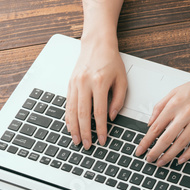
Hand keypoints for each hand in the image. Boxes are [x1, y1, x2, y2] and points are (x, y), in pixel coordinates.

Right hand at [66, 34, 126, 148]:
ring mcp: (75, 84)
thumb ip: (118, 99)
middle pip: (82, 114)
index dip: (100, 128)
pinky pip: (67, 104)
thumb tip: (111, 117)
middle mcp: (84, 83)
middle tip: (87, 145)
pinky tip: (70, 127)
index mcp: (99, 82)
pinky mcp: (69, 84)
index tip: (102, 139)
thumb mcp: (122, 79)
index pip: (99, 112)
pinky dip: (68, 118)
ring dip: (73, 128)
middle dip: (85, 132)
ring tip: (77, 140)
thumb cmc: (111, 61)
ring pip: (71, 111)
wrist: (97, 45)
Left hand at [135, 71, 189, 165]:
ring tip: (162, 162)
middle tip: (149, 159)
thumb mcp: (175, 91)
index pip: (156, 127)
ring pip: (180, 143)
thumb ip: (160, 106)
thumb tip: (150, 122)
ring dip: (169, 156)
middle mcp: (185, 113)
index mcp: (175, 104)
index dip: (146, 141)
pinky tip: (181, 159)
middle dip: (155, 152)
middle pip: (166, 138)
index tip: (140, 149)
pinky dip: (188, 154)